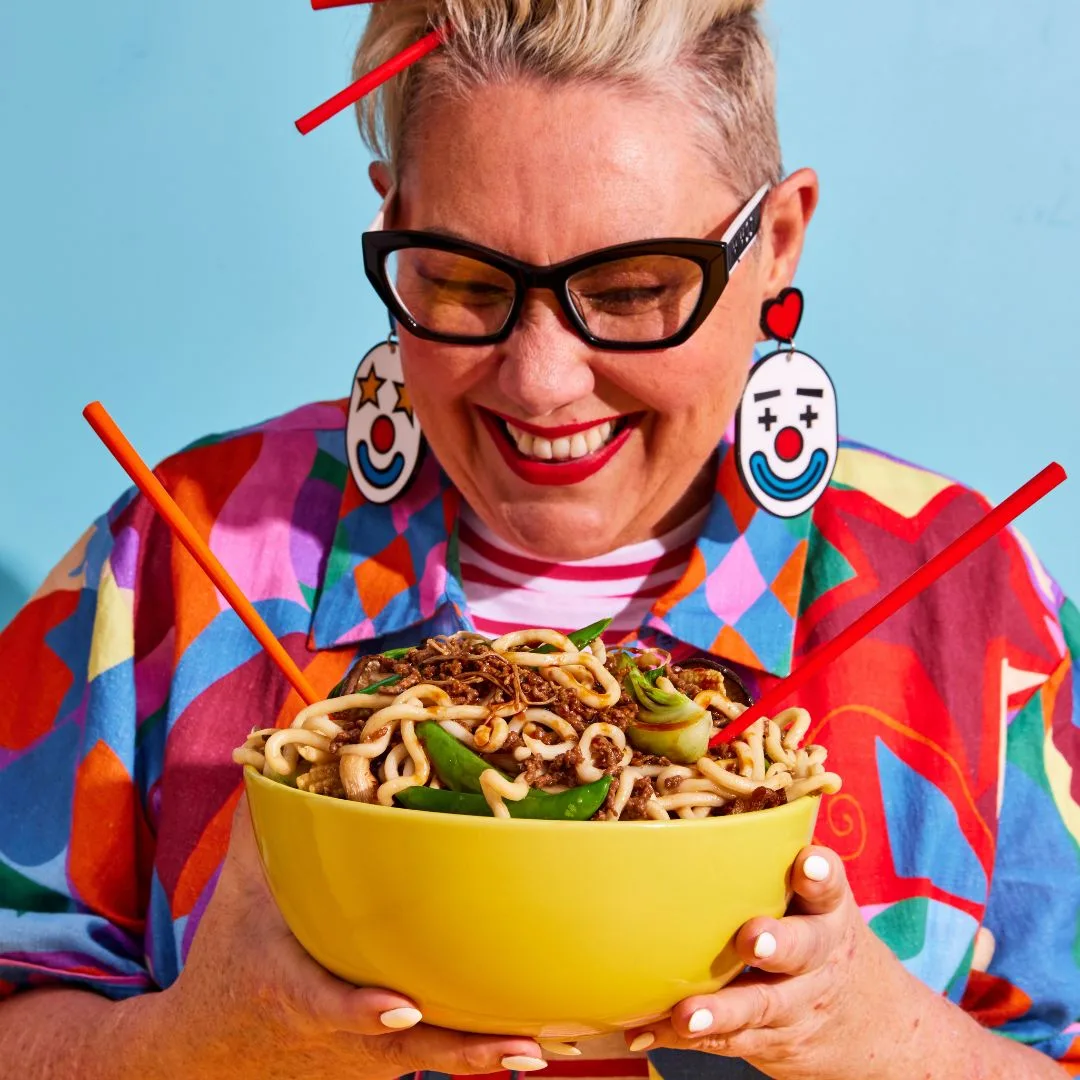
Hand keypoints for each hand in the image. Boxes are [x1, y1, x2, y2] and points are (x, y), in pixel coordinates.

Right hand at [150, 793, 546, 1079]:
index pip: (326, 1006)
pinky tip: (533, 1044)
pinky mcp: (377, 1065)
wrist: (206, 1052)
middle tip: (524, 1045)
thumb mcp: (240, 893)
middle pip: (403, 1050)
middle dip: (462, 1051)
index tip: (402, 1004)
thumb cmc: (229, 960)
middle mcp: (333, 1036)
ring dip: (483, 1058)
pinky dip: (477, 1057)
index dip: (361, 1011)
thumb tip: (270, 757)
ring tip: (541, 1046)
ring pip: (427, 1061)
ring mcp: (359, 1060)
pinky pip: (431, 1059)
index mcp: (292, 989)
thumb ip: (260, 827)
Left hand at [624, 846, 913, 1079]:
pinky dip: (682, 1037)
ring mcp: (797, 1002)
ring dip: (720, 1011)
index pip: (828, 884)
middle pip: (802, 949)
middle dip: (777, 944)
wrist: (870, 1021)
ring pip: (760, 1006)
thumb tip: (698, 802)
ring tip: (684, 1014)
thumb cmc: (815, 928)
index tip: (807, 862)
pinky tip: (645, 1032)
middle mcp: (818, 954)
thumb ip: (773, 858)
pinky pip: (727, 1039)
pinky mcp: (771, 1039)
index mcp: (826, 907)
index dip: (819, 873)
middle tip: (751, 940)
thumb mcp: (815, 897)